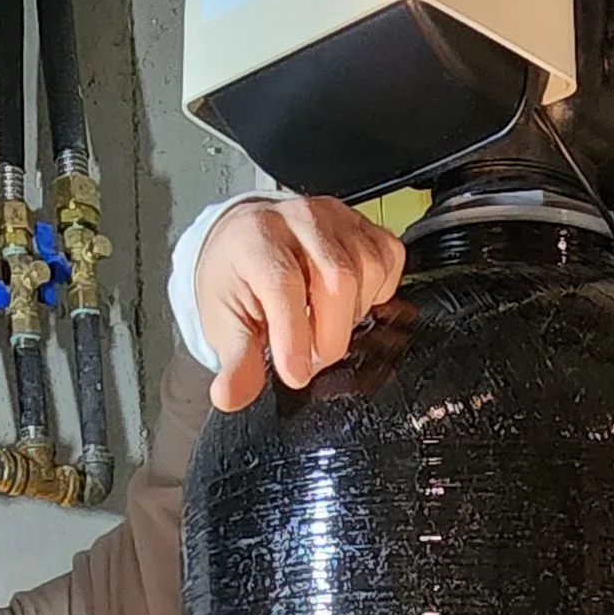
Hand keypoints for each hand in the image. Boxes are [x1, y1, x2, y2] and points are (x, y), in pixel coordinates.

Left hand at [194, 195, 407, 411]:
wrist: (247, 241)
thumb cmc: (237, 279)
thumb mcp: (223, 323)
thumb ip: (236, 361)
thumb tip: (232, 395)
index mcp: (256, 239)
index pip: (284, 284)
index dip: (295, 336)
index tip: (296, 374)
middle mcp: (299, 221)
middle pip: (337, 281)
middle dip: (329, 337)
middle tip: (307, 356)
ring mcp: (336, 219)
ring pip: (369, 272)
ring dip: (354, 316)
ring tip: (324, 324)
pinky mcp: (363, 225)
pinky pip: (389, 260)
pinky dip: (378, 291)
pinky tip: (349, 301)